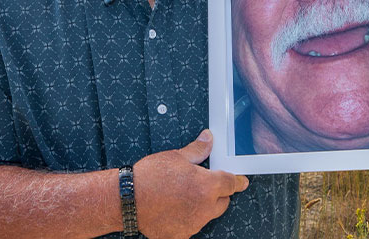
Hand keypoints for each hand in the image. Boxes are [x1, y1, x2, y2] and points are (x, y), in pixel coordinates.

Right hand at [133, 129, 248, 238]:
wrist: (126, 199)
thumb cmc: (149, 176)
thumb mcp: (176, 156)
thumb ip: (197, 150)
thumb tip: (208, 139)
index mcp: (207, 187)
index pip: (231, 183)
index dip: (238, 181)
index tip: (242, 182)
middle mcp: (204, 208)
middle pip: (223, 202)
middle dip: (217, 193)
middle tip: (201, 184)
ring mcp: (193, 224)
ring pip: (207, 215)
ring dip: (202, 206)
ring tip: (182, 195)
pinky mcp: (180, 236)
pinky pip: (191, 227)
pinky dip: (187, 219)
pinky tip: (174, 209)